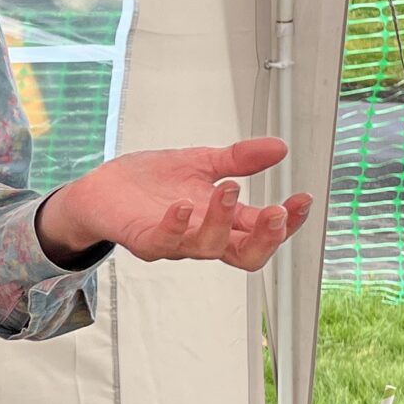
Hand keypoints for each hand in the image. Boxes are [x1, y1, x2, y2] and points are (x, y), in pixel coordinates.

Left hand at [37, 138, 313, 271]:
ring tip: (228, 190)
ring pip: (208, 248)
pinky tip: (183, 205)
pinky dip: (176, 225)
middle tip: (277, 213)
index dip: (287, 222)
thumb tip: (280, 148)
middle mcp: (203, 237)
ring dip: (222, 221)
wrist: (101, 189)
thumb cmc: (150, 183)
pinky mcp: (144, 238)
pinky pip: (164, 241)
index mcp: (221, 221)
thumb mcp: (201, 163)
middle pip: (246, 255)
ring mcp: (174, 242)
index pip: (263, 230)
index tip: (302, 199)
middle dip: (266, 237)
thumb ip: (239, 159)